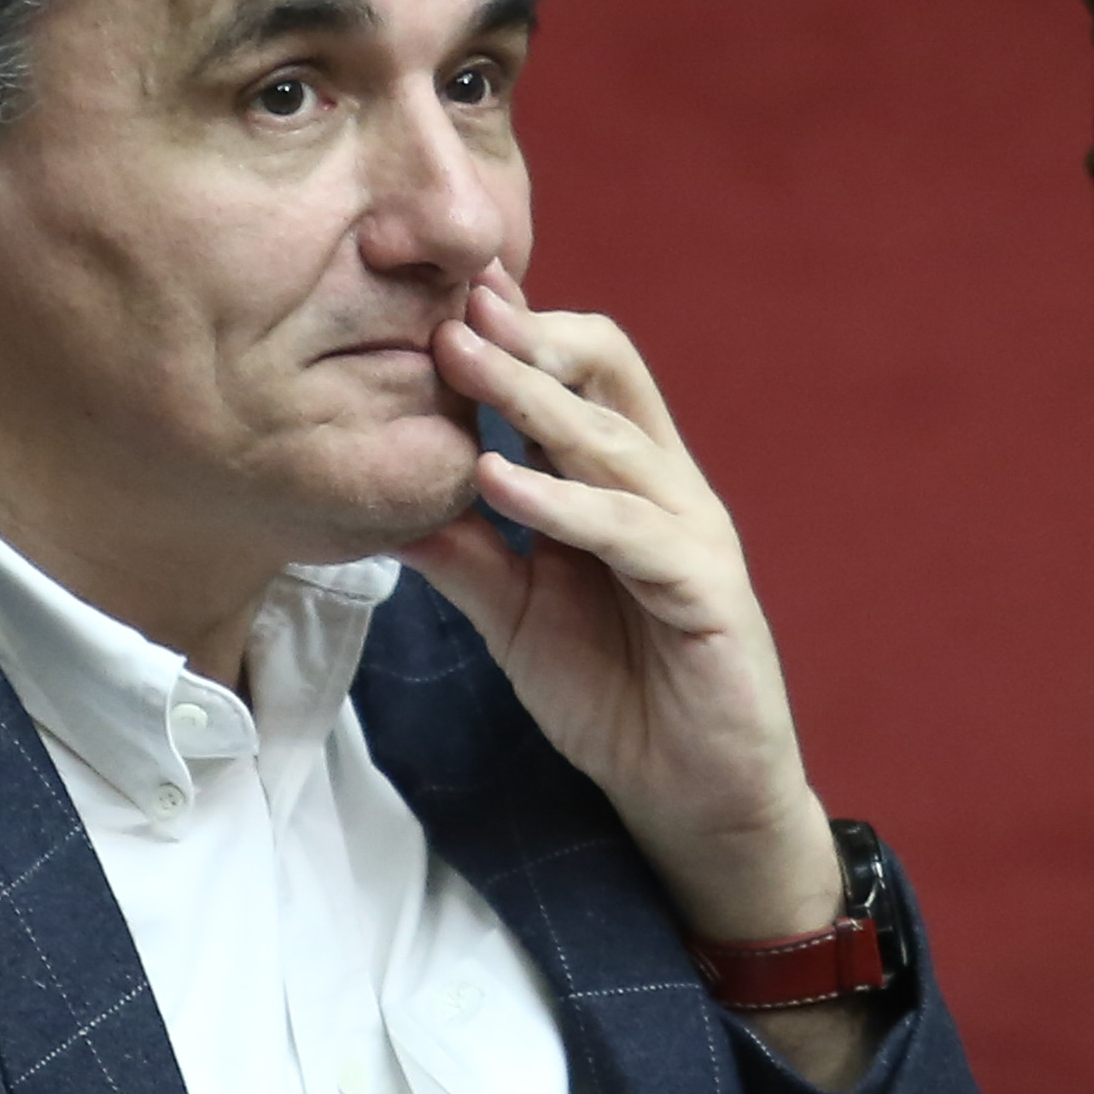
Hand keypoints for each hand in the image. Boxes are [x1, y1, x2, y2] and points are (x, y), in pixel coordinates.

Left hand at [396, 266, 843, 952]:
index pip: (578, 375)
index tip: (442, 294)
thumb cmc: (615, 696)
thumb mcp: (516, 614)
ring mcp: (692, 536)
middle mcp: (665, 490)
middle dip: (527, 336)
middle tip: (449, 306)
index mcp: (623, 483)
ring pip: (616, 441)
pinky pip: (634, 532)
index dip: (518, 330)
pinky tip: (500, 479)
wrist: (691, 799)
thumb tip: (384, 499)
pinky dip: (565, 502)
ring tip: (458, 363)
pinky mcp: (709, 595)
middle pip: (609, 374)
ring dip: (531, 399)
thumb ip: (464, 553)